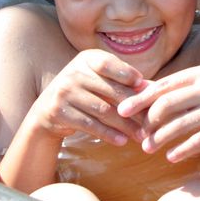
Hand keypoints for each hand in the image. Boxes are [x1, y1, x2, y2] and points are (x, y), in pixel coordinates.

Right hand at [27, 49, 145, 145]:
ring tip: (141, 135)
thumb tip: (152, 88)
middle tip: (151, 121)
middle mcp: (73, 72)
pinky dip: (108, 134)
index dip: (126, 74)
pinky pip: (90, 124)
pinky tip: (122, 141)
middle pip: (111, 91)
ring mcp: (64, 92)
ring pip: (103, 110)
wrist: (48, 110)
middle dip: (134, 108)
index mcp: (86, 59)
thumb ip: (123, 81)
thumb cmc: (85, 92)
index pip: (108, 63)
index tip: (144, 86)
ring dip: (125, 125)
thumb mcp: (100, 80)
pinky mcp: (59, 112)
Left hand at [117, 64, 199, 163]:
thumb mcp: (199, 90)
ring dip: (161, 139)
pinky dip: (182, 150)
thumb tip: (136, 90)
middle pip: (168, 104)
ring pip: (182, 124)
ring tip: (148, 149)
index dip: (140, 99)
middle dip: (149, 122)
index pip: (163, 86)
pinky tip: (171, 157)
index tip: (121, 111)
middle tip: (139, 137)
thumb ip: (172, 90)